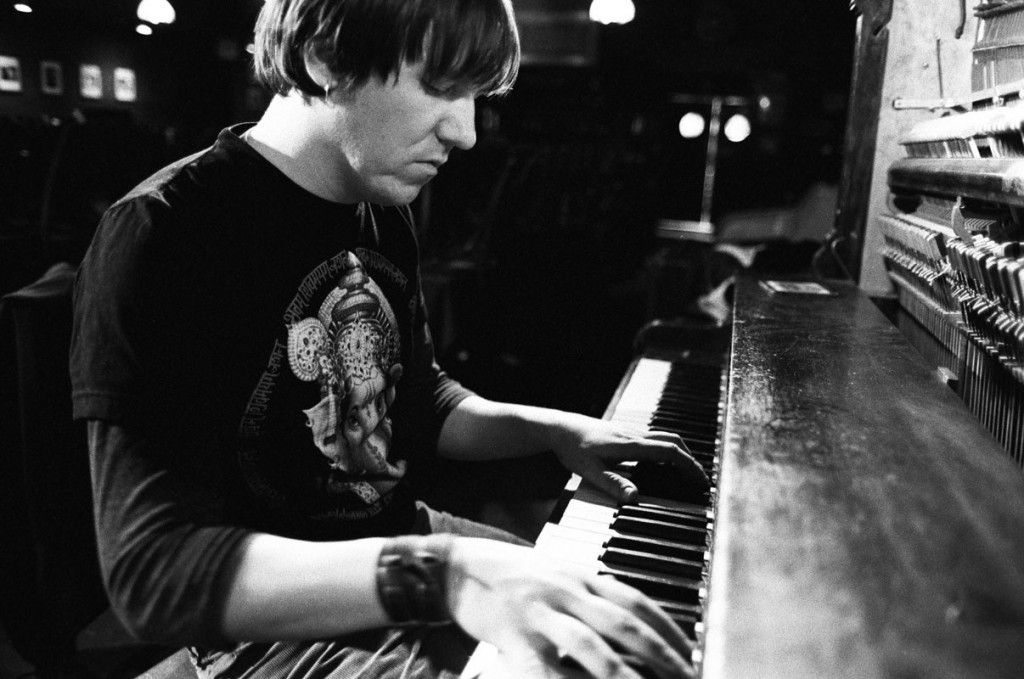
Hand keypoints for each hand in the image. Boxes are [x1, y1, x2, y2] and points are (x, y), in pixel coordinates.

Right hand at [448, 538, 696, 678]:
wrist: (455, 566)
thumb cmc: (509, 574)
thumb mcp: (556, 575)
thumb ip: (590, 594)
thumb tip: (632, 618)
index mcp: (580, 575)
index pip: (637, 600)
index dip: (669, 627)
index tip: (692, 652)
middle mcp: (566, 590)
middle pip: (624, 623)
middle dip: (662, 654)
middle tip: (688, 676)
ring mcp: (539, 612)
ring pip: (590, 645)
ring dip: (624, 675)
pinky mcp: (511, 634)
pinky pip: (540, 668)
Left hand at [548, 415, 708, 502]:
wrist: (560, 428)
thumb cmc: (573, 448)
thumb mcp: (590, 470)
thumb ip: (613, 484)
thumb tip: (635, 498)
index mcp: (632, 444)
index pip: (670, 452)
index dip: (689, 466)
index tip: (701, 480)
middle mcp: (635, 435)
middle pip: (673, 442)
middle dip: (690, 459)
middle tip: (699, 479)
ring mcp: (631, 432)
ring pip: (665, 438)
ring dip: (680, 453)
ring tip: (686, 473)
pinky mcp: (625, 434)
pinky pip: (654, 440)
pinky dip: (667, 450)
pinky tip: (662, 464)